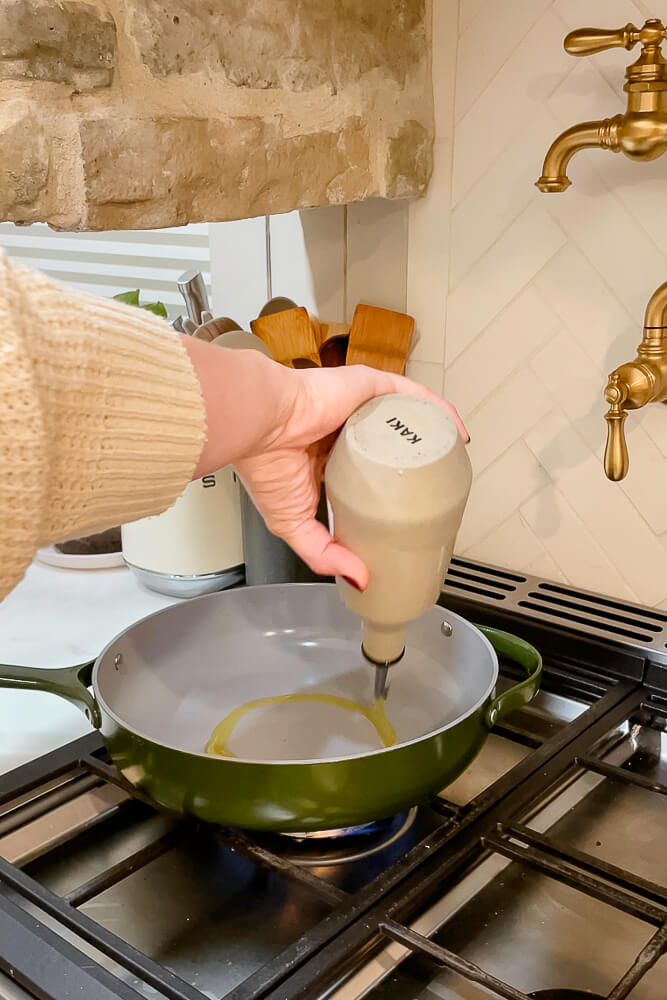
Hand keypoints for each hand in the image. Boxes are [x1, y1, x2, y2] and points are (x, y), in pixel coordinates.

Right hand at [235, 364, 467, 588]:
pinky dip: (437, 409)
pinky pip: (412, 394)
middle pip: (393, 445)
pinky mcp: (368, 386)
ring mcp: (358, 407)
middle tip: (441, 487)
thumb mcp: (293, 524)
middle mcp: (345, 429)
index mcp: (326, 457)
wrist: (258, 424)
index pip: (369, 470)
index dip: (393, 486)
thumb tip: (360, 581)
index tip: (415, 508)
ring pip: (406, 419)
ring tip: (454, 461)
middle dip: (419, 463)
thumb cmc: (264, 464)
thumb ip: (325, 554)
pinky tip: (455, 432)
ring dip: (431, 436)